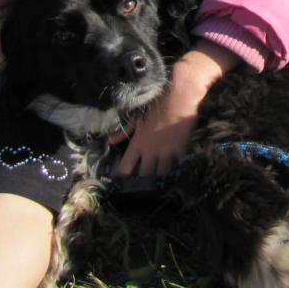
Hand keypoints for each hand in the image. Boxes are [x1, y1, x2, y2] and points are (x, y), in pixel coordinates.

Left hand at [115, 43, 233, 179]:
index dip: (123, 177)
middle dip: (142, 183)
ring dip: (159, 180)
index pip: (126, 167)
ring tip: (158, 186)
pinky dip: (174, 171)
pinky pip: (176, 167)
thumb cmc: (155, 106)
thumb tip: (108, 142)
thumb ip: (122, 132)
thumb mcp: (136, 119)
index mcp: (137, 144)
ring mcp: (166, 153)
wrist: (178, 99)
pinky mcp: (180, 151)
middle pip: (143, 176)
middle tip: (142, 188)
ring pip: (160, 175)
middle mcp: (150, 151)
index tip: (122, 182)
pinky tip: (175, 175)